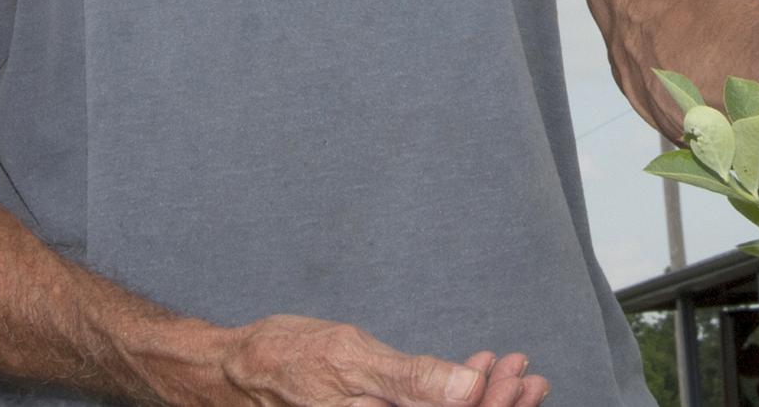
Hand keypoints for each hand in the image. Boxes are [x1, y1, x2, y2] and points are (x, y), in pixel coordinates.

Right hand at [218, 317, 548, 404]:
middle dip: (497, 405)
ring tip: (511, 370)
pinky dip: (451, 398)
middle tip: (526, 372)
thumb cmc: (285, 359)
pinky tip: (470, 373)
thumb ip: (409, 377)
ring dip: (482, 401)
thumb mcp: (349, 356)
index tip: (521, 375)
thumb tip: (468, 386)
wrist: (233, 371)